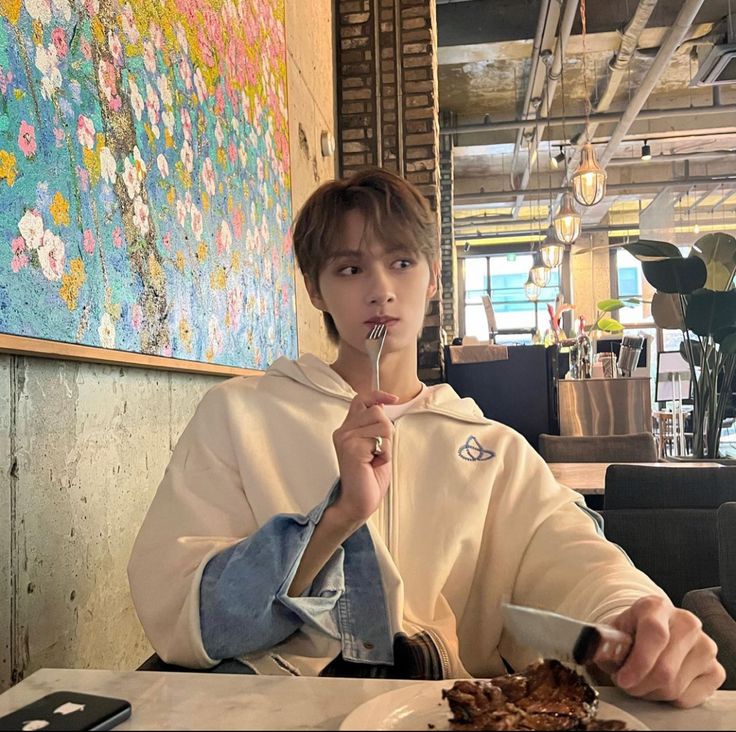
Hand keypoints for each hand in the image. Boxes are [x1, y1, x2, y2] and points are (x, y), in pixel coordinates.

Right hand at [330, 390, 398, 525]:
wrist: (359, 502)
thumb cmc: (369, 478)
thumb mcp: (375, 445)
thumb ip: (375, 426)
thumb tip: (384, 406)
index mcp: (347, 429)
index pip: (360, 400)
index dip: (377, 395)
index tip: (392, 398)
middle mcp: (343, 431)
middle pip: (375, 410)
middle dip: (386, 429)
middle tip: (379, 450)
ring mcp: (346, 438)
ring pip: (380, 422)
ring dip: (386, 442)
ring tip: (376, 458)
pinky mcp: (352, 447)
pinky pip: (381, 437)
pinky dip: (385, 452)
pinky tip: (374, 463)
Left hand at [607, 595, 724, 707]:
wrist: (649, 633)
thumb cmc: (629, 634)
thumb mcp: (613, 632)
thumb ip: (606, 643)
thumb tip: (594, 650)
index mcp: (657, 606)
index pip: (654, 634)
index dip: (638, 662)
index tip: (623, 679)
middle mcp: (687, 622)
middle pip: (664, 669)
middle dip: (638, 684)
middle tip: (625, 682)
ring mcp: (705, 646)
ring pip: (674, 687)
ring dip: (650, 692)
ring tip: (641, 679)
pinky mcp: (716, 670)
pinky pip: (687, 699)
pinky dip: (668, 699)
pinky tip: (661, 683)